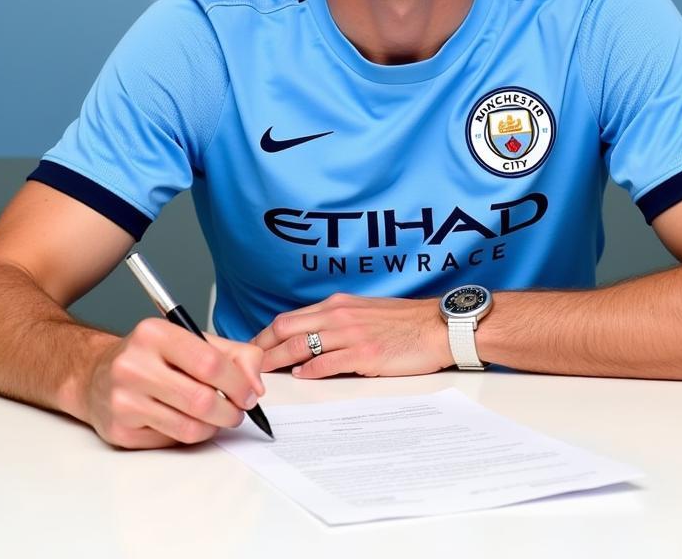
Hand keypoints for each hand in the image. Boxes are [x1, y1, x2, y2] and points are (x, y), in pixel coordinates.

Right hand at [81, 318, 264, 448]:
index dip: (238, 383)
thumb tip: (255, 385)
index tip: (249, 393)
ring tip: (217, 418)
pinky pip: (170, 441)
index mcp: (154, 334)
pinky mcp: (119, 431)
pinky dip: (189, 435)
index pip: (209, 362)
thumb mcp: (191, 340)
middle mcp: (133, 365)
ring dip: (213, 427)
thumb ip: (233, 354)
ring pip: (188, 427)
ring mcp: (123, 400)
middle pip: (201, 400)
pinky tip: (187, 421)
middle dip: (230, 411)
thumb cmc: (152, 356)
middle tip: (237, 411)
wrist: (96, 375)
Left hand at [252, 293, 451, 377]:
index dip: (266, 335)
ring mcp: (350, 334)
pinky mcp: (364, 354)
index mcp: (337, 304)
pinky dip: (308, 371)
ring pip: (300, 346)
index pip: (289, 318)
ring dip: (276, 362)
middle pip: (286, 329)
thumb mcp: (365, 312)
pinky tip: (299, 377)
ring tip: (261, 376)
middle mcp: (339, 315)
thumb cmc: (404, 322)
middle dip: (261, 348)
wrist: (436, 326)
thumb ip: (338, 321)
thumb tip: (312, 338)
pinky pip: (326, 363)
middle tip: (245, 365)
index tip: (253, 349)